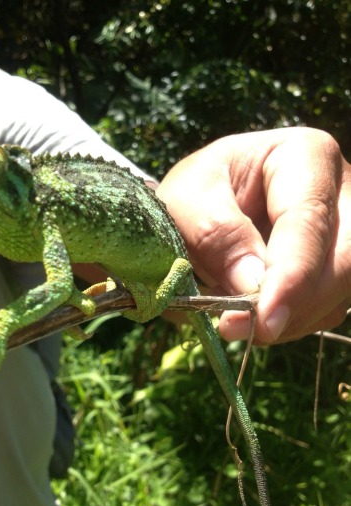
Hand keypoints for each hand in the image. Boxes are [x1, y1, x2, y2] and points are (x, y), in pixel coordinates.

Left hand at [156, 127, 350, 343]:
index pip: (309, 221)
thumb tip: (254, 286)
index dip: (290, 276)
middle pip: (344, 260)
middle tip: (241, 330)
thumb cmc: (194, 195)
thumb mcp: (187, 202)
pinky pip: (325, 309)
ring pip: (338, 292)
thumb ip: (217, 237)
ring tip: (235, 320)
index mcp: (305, 158)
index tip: (263, 320)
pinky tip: (253, 318)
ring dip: (289, 320)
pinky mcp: (334, 270)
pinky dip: (288, 324)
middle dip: (296, 304)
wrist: (198, 210)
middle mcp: (340, 193)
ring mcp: (344, 234)